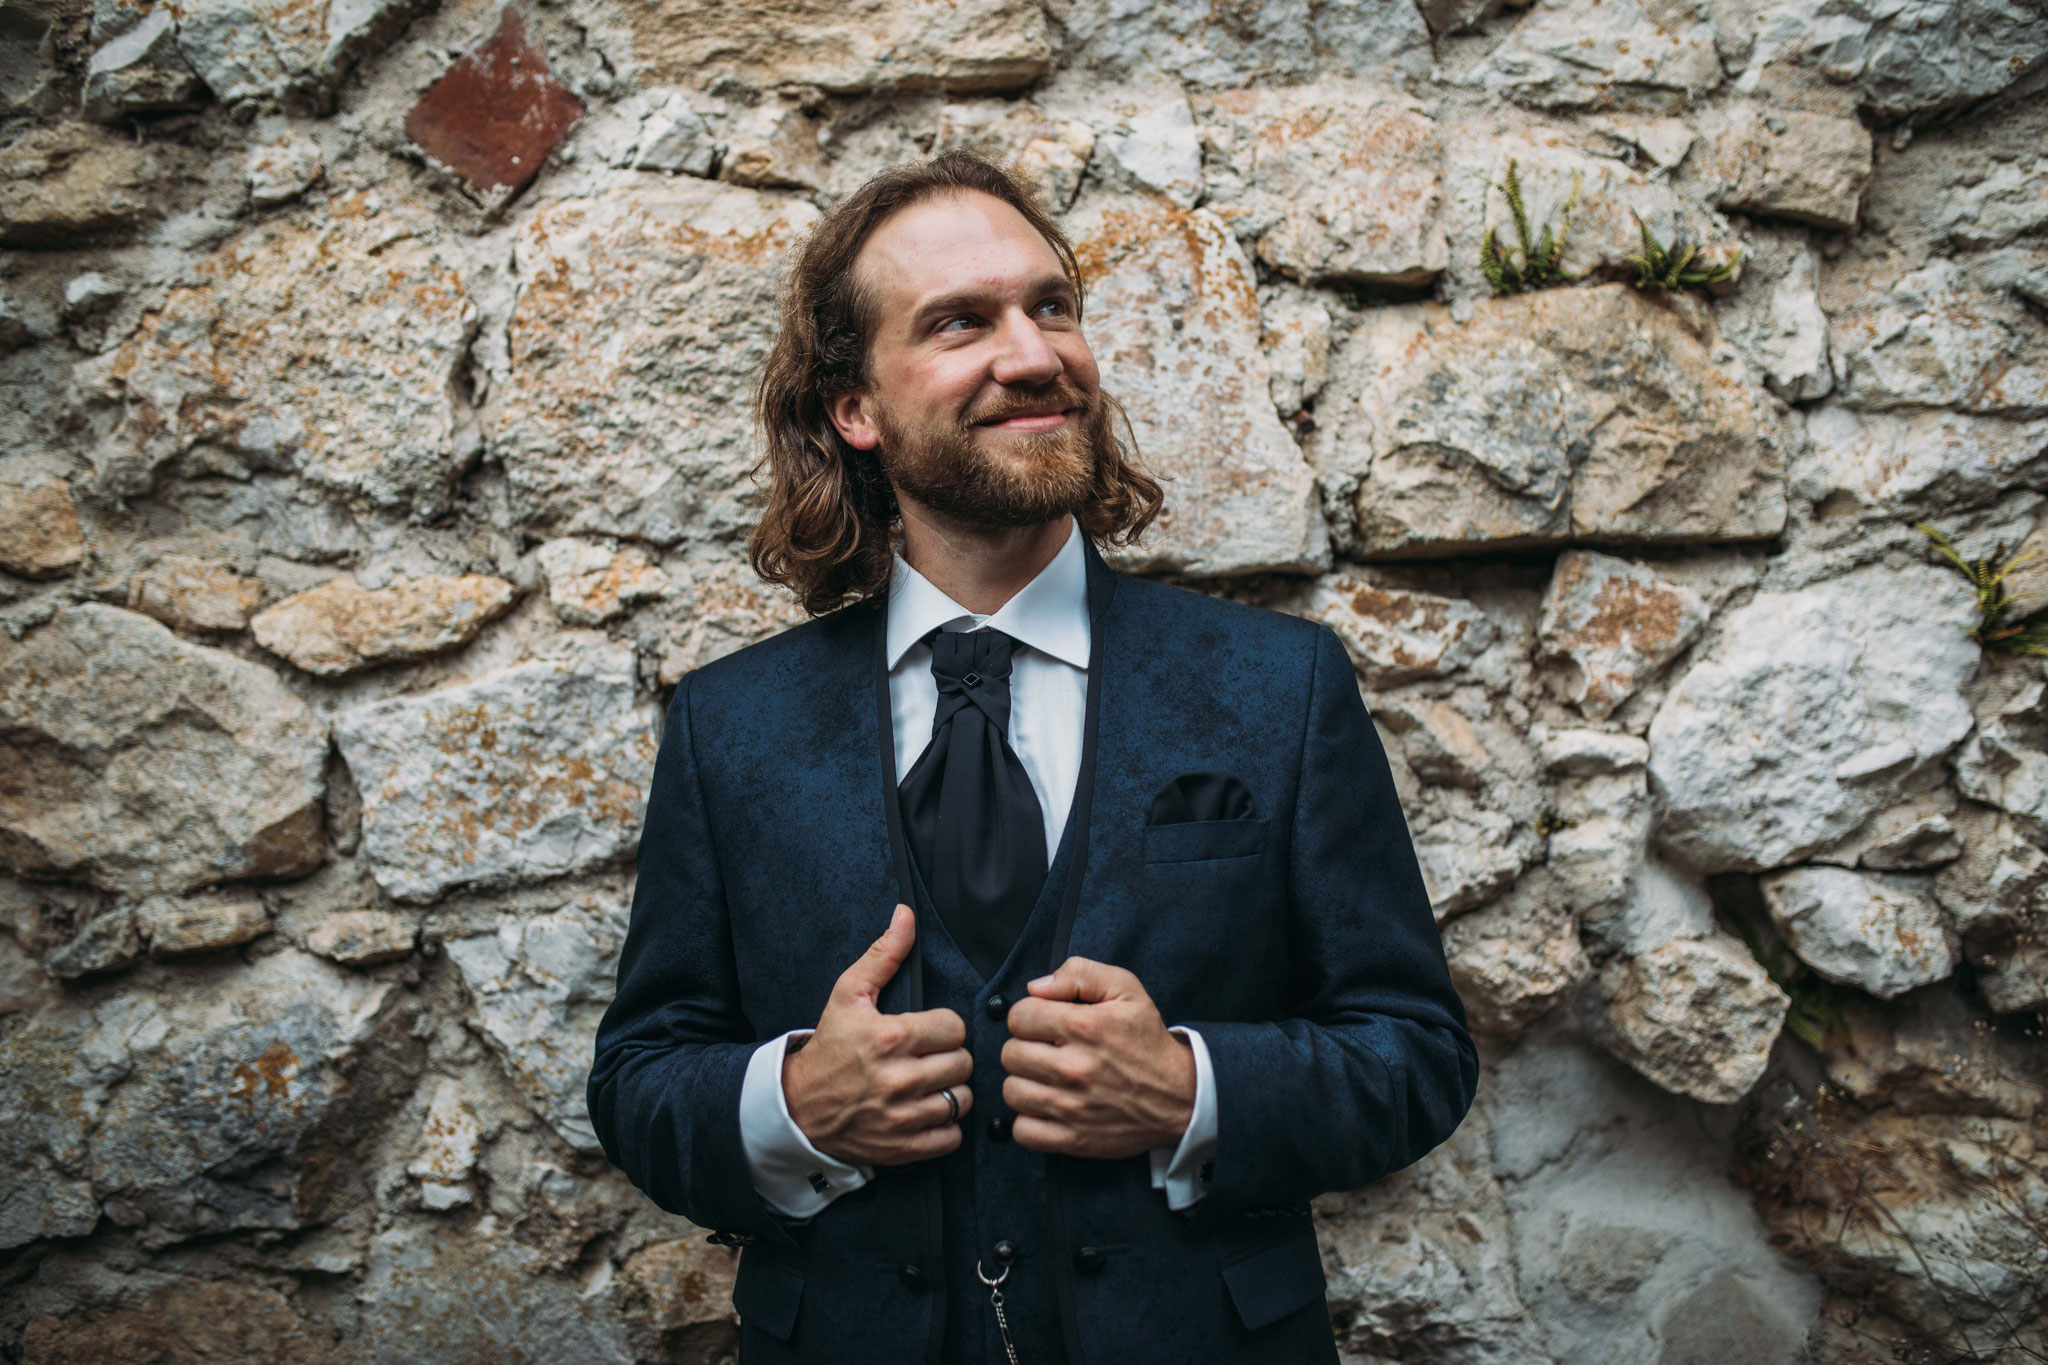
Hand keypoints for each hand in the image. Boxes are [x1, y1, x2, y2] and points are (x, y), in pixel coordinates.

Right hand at [783, 904, 974, 1166]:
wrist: (798, 1106)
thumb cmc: (829, 1046)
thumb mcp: (848, 995)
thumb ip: (883, 954)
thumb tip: (906, 914)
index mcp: (891, 1037)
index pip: (954, 1027)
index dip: (944, 1027)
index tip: (928, 1032)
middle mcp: (899, 1078)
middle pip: (963, 1063)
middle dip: (949, 1058)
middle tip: (929, 1058)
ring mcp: (902, 1117)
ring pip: (962, 1100)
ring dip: (951, 1092)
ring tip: (931, 1084)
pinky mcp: (902, 1147)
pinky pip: (951, 1137)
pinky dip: (946, 1127)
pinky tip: (929, 1112)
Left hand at [1000, 957, 1195, 1158]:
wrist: (1181, 1095)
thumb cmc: (1148, 1041)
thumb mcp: (1126, 990)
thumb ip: (1080, 974)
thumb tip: (1035, 987)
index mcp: (1084, 1027)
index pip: (1018, 1016)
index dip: (1028, 1015)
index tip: (1044, 1023)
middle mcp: (1074, 1068)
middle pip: (1010, 1054)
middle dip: (1025, 1047)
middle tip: (1046, 1050)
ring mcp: (1072, 1107)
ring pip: (1012, 1091)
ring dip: (1025, 1082)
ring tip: (1045, 1078)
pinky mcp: (1073, 1139)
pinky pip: (1022, 1131)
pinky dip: (1028, 1120)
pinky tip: (1046, 1106)